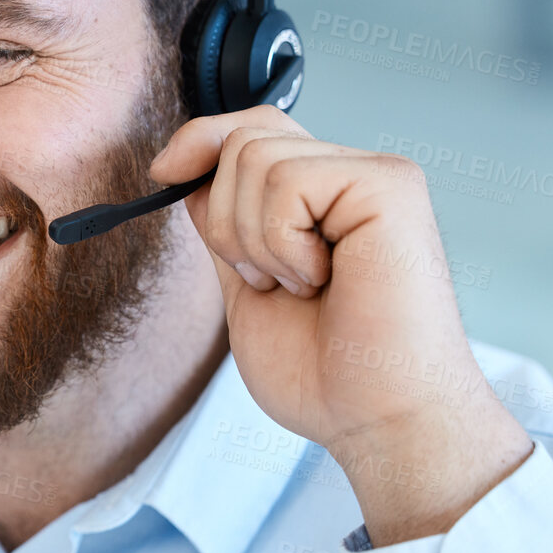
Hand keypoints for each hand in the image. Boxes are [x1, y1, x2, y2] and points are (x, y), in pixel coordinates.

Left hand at [149, 105, 530, 544]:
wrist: (380, 423)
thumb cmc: (328, 375)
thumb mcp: (246, 282)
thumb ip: (224, 223)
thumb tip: (184, 167)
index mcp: (325, 198)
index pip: (253, 129)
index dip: (201, 141)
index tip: (163, 175)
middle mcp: (354, 175)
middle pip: (245, 136)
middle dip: (225, 217)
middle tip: (268, 280)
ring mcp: (376, 176)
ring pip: (254, 157)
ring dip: (255, 239)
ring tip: (303, 287)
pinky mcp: (389, 186)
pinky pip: (287, 181)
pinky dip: (282, 243)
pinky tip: (321, 280)